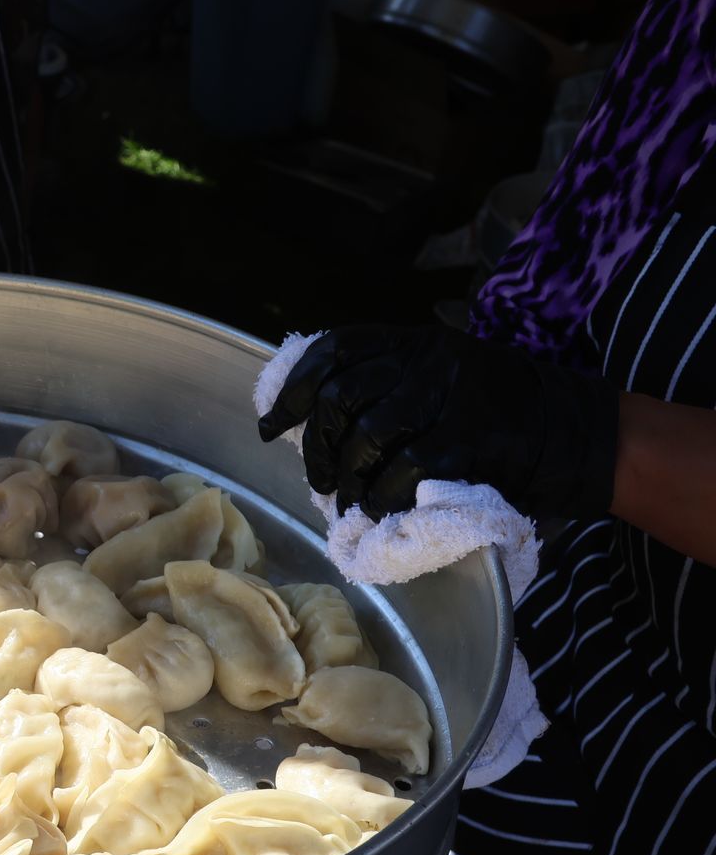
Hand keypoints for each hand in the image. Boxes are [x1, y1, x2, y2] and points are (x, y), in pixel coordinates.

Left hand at [257, 324, 619, 520]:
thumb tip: (315, 424)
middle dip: (315, 444)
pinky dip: (380, 497)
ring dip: (347, 477)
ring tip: (348, 502)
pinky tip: (378, 511)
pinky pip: (402, 469)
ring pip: (366, 434)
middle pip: (339, 394)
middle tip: (318, 479)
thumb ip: (389, 390)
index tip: (272, 423)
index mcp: (416, 343)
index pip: (335, 350)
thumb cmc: (502, 419)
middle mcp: (429, 359)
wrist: (583, 435)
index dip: (294, 388)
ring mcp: (451, 394)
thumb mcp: (443, 384)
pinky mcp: (471, 437)